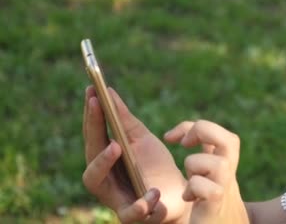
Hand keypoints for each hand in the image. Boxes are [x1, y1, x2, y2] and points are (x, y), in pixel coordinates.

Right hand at [82, 86, 190, 222]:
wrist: (177, 194)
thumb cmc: (154, 165)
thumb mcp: (142, 139)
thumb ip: (125, 120)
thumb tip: (108, 91)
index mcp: (105, 157)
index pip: (94, 133)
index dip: (91, 112)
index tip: (92, 90)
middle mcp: (102, 177)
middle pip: (90, 151)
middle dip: (93, 130)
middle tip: (98, 108)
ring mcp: (114, 196)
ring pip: (96, 182)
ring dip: (103, 162)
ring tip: (116, 146)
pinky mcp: (133, 215)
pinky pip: (131, 212)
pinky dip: (141, 203)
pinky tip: (153, 192)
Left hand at [164, 120, 249, 223]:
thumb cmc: (211, 208)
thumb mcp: (207, 176)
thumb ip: (203, 156)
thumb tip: (188, 133)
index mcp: (225, 164)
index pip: (219, 134)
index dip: (194, 127)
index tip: (172, 139)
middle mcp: (229, 175)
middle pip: (230, 140)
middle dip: (203, 131)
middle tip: (183, 144)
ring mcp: (225, 191)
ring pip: (219, 165)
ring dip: (196, 166)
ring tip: (189, 181)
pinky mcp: (216, 207)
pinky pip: (211, 190)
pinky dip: (195, 189)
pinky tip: (188, 198)